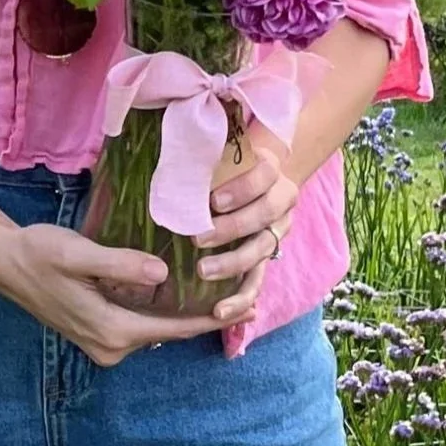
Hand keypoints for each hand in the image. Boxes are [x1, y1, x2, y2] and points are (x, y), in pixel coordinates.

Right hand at [0, 223, 222, 367]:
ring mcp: (103, 344)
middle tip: (243, 295)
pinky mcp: (98, 334)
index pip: (173, 329)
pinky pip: (140, 326)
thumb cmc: (39, 253)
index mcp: (111, 330)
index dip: (211, 320)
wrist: (5, 263)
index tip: (247, 310)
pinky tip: (180, 295)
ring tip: (220, 294)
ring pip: (155, 330)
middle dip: (203, 316)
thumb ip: (119, 265)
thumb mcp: (79, 254)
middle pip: (168, 333)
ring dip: (184, 314)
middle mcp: (110, 346)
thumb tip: (162, 275)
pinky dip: (163, 313)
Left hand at [195, 120, 302, 324]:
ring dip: (234, 263)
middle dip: (232, 228)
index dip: (241, 189)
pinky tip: (221, 312)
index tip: (212, 200)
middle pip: (264, 216)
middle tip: (198, 237)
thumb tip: (164, 134)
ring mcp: (277, 232)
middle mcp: (282, 202)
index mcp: (272, 170)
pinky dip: (242, 298)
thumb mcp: (220, 146)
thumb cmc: (227, 159)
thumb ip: (200, 144)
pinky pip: (259, 281)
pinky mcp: (268, 257)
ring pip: (262, 250)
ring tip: (204, 271)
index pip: (263, 176)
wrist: (259, 172)